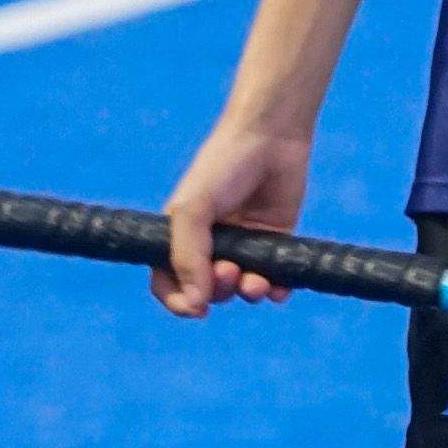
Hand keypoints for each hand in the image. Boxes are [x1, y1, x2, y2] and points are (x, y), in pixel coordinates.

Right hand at [155, 112, 311, 314]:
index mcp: (181, 236)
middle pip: (209, 290)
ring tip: (256, 282)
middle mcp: (211, 244)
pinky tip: (279, 290)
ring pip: (243, 288)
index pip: (169, 282)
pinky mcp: (276, 240)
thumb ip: (188, 257)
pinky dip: (277, 290)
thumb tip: (197, 305)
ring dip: (248, 293)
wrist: (269, 137)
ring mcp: (245, 244)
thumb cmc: (221, 167)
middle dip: (219, 291)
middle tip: (231, 270)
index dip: (178, 301)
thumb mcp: (192, 211)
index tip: (196, 309)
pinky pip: (276, 277)